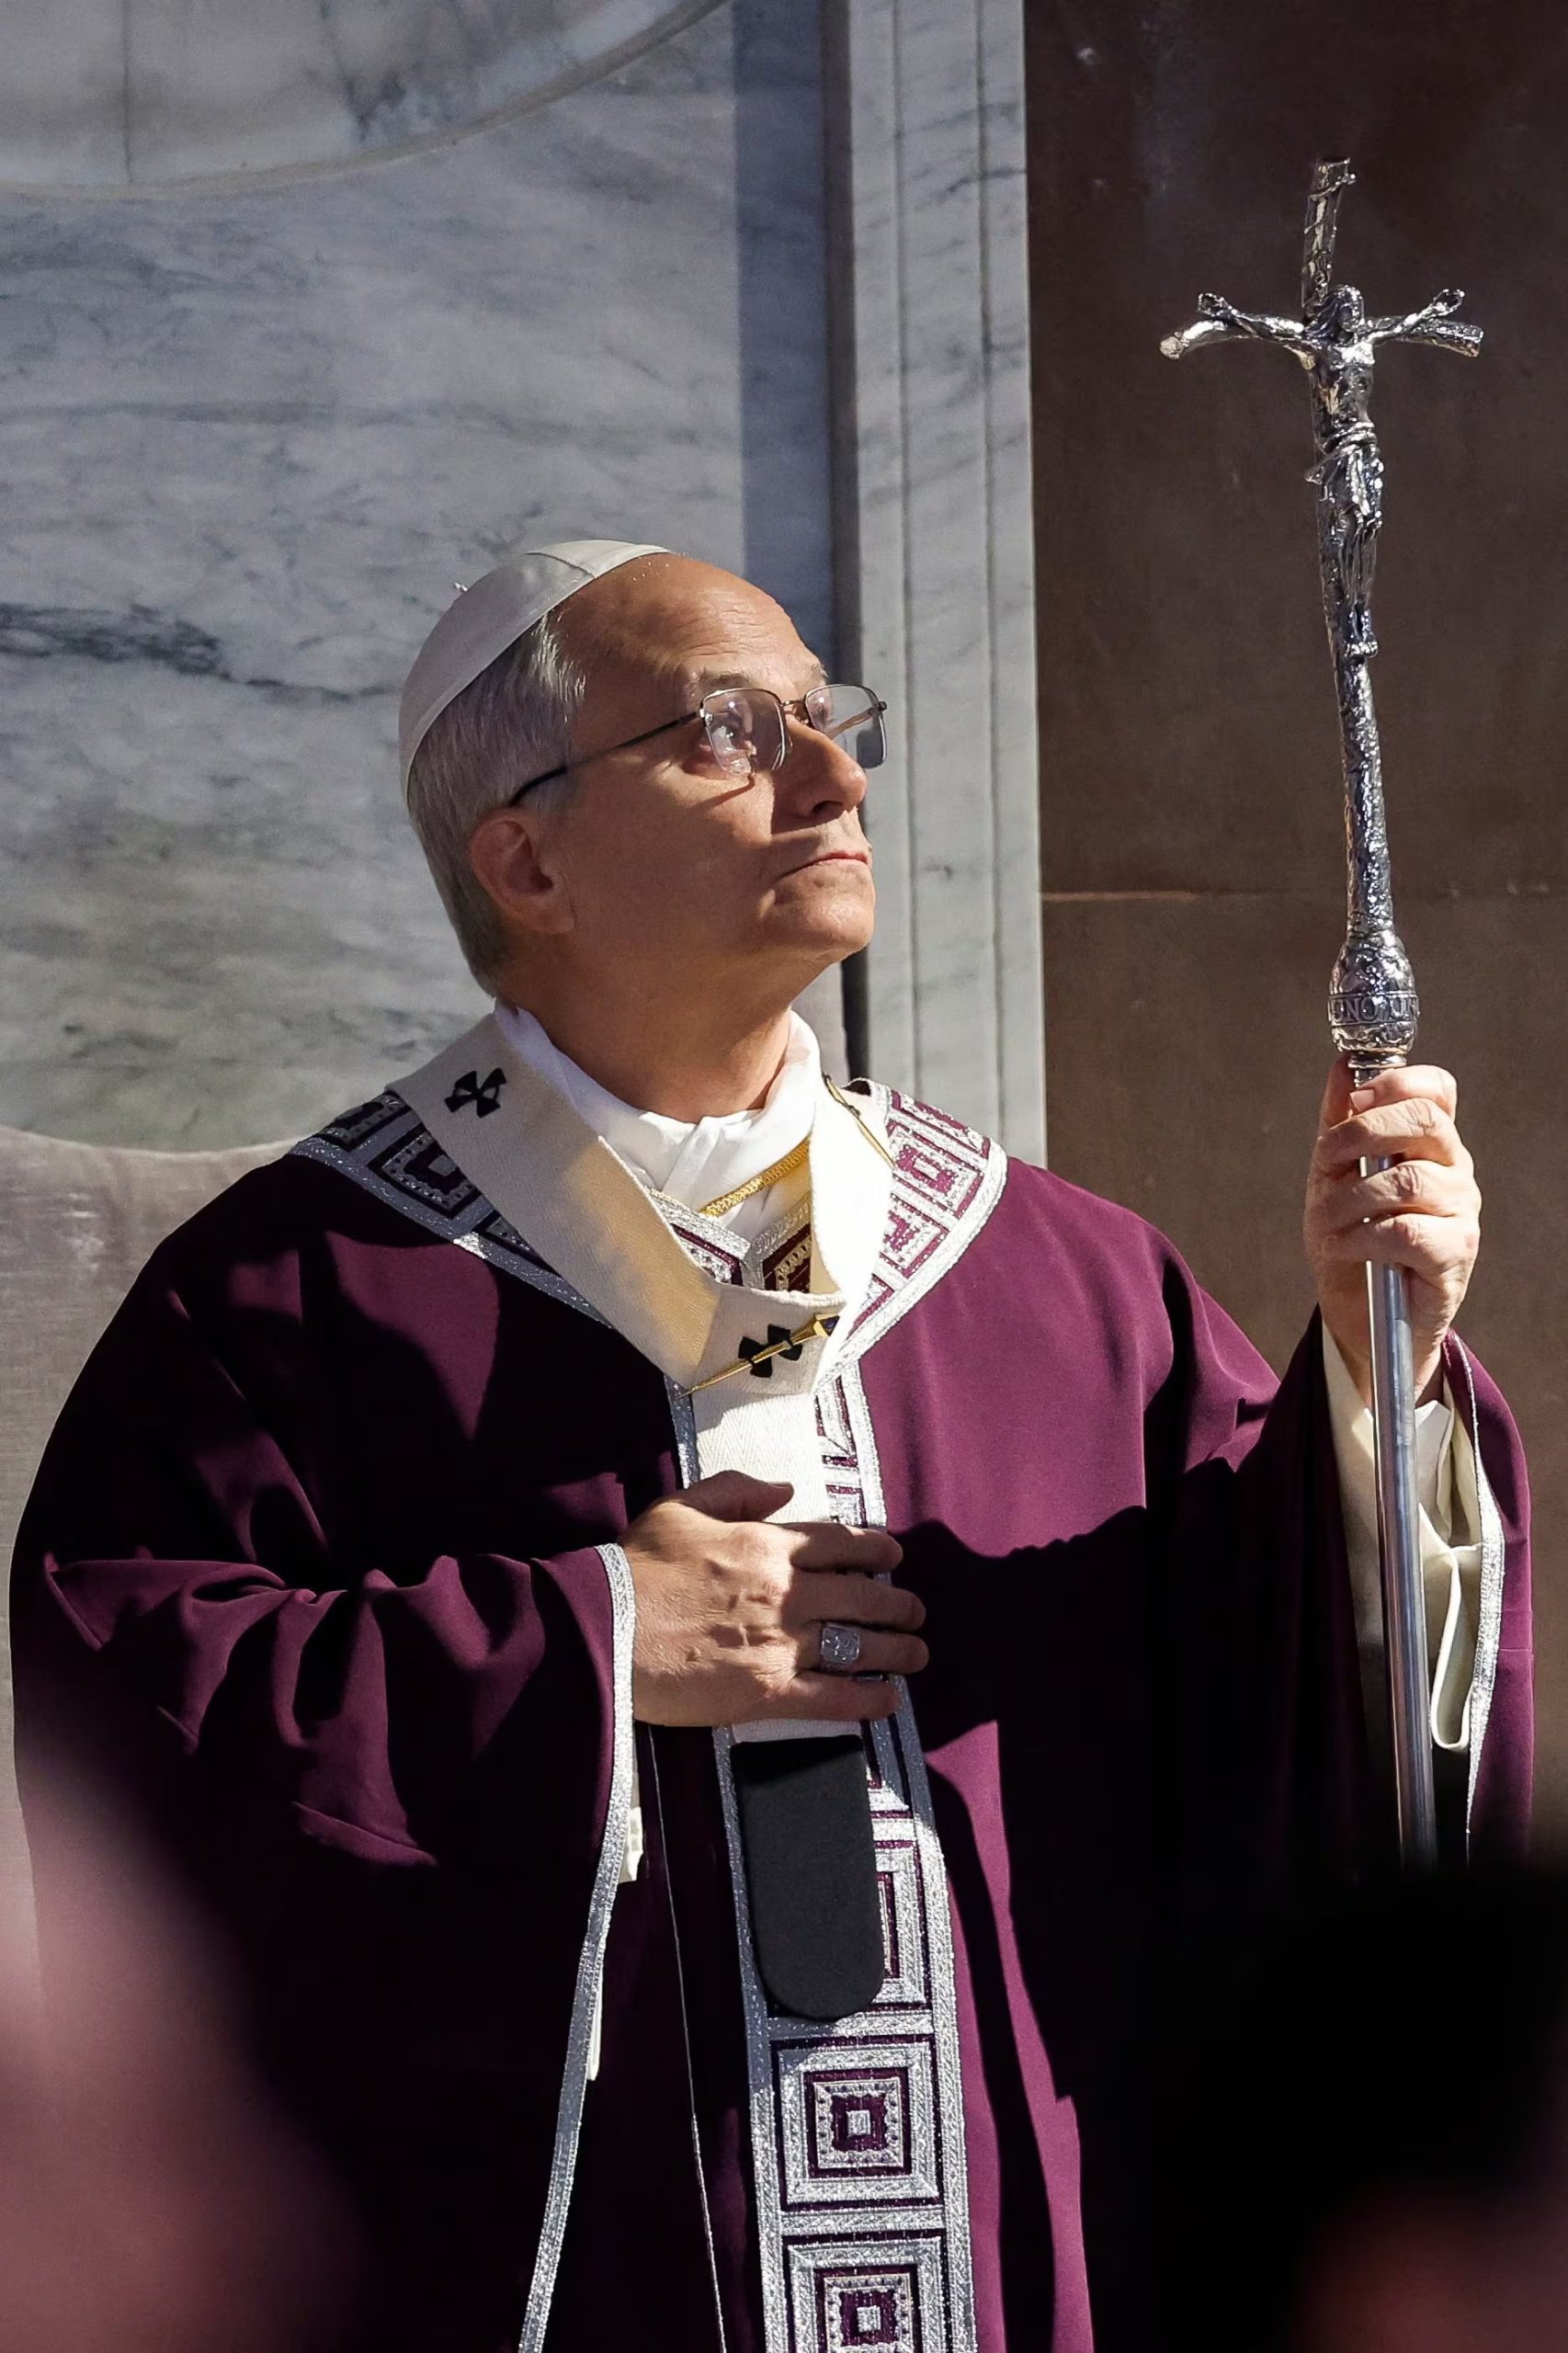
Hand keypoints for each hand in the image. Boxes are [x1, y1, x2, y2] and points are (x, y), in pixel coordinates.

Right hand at [624, 1471, 924, 1727]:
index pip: (841, 1543)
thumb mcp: (682, 1507)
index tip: (894, 1555)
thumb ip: (737, 1490)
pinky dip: (868, 1700)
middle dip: (897, 1604)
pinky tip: (890, 1700)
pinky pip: (833, 1698)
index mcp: (767, 1545)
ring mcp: (781, 1645)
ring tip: (917, 1654)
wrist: (605, 1628)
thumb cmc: (636, 1566)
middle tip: (915, 1611)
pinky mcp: (768, 1693)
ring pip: (859, 1646)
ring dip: (897, 1650)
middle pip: (862, 1597)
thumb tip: (785, 1490)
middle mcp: (786, 1593)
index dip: (876, 1549)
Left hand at [1304, 1060, 1481, 1404]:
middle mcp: (1454, 1171)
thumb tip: (1343, 1065)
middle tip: (1327, 1158)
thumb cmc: (1350, 1241)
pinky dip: (1363, 1236)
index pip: (1437, 1089)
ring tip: (1326, 1220)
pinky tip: (1344, 1246)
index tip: (1351, 1102)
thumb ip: (1339, 1125)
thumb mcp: (1331, 1178)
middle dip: (1364, 1131)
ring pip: (1408, 1180)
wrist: (1359, 1317)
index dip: (1395, 1083)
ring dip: (1350, 1197)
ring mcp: (1461, 1212)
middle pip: (1427, 1120)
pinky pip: (1407, 1231)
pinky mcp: (1454, 1256)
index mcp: (1429, 1144)